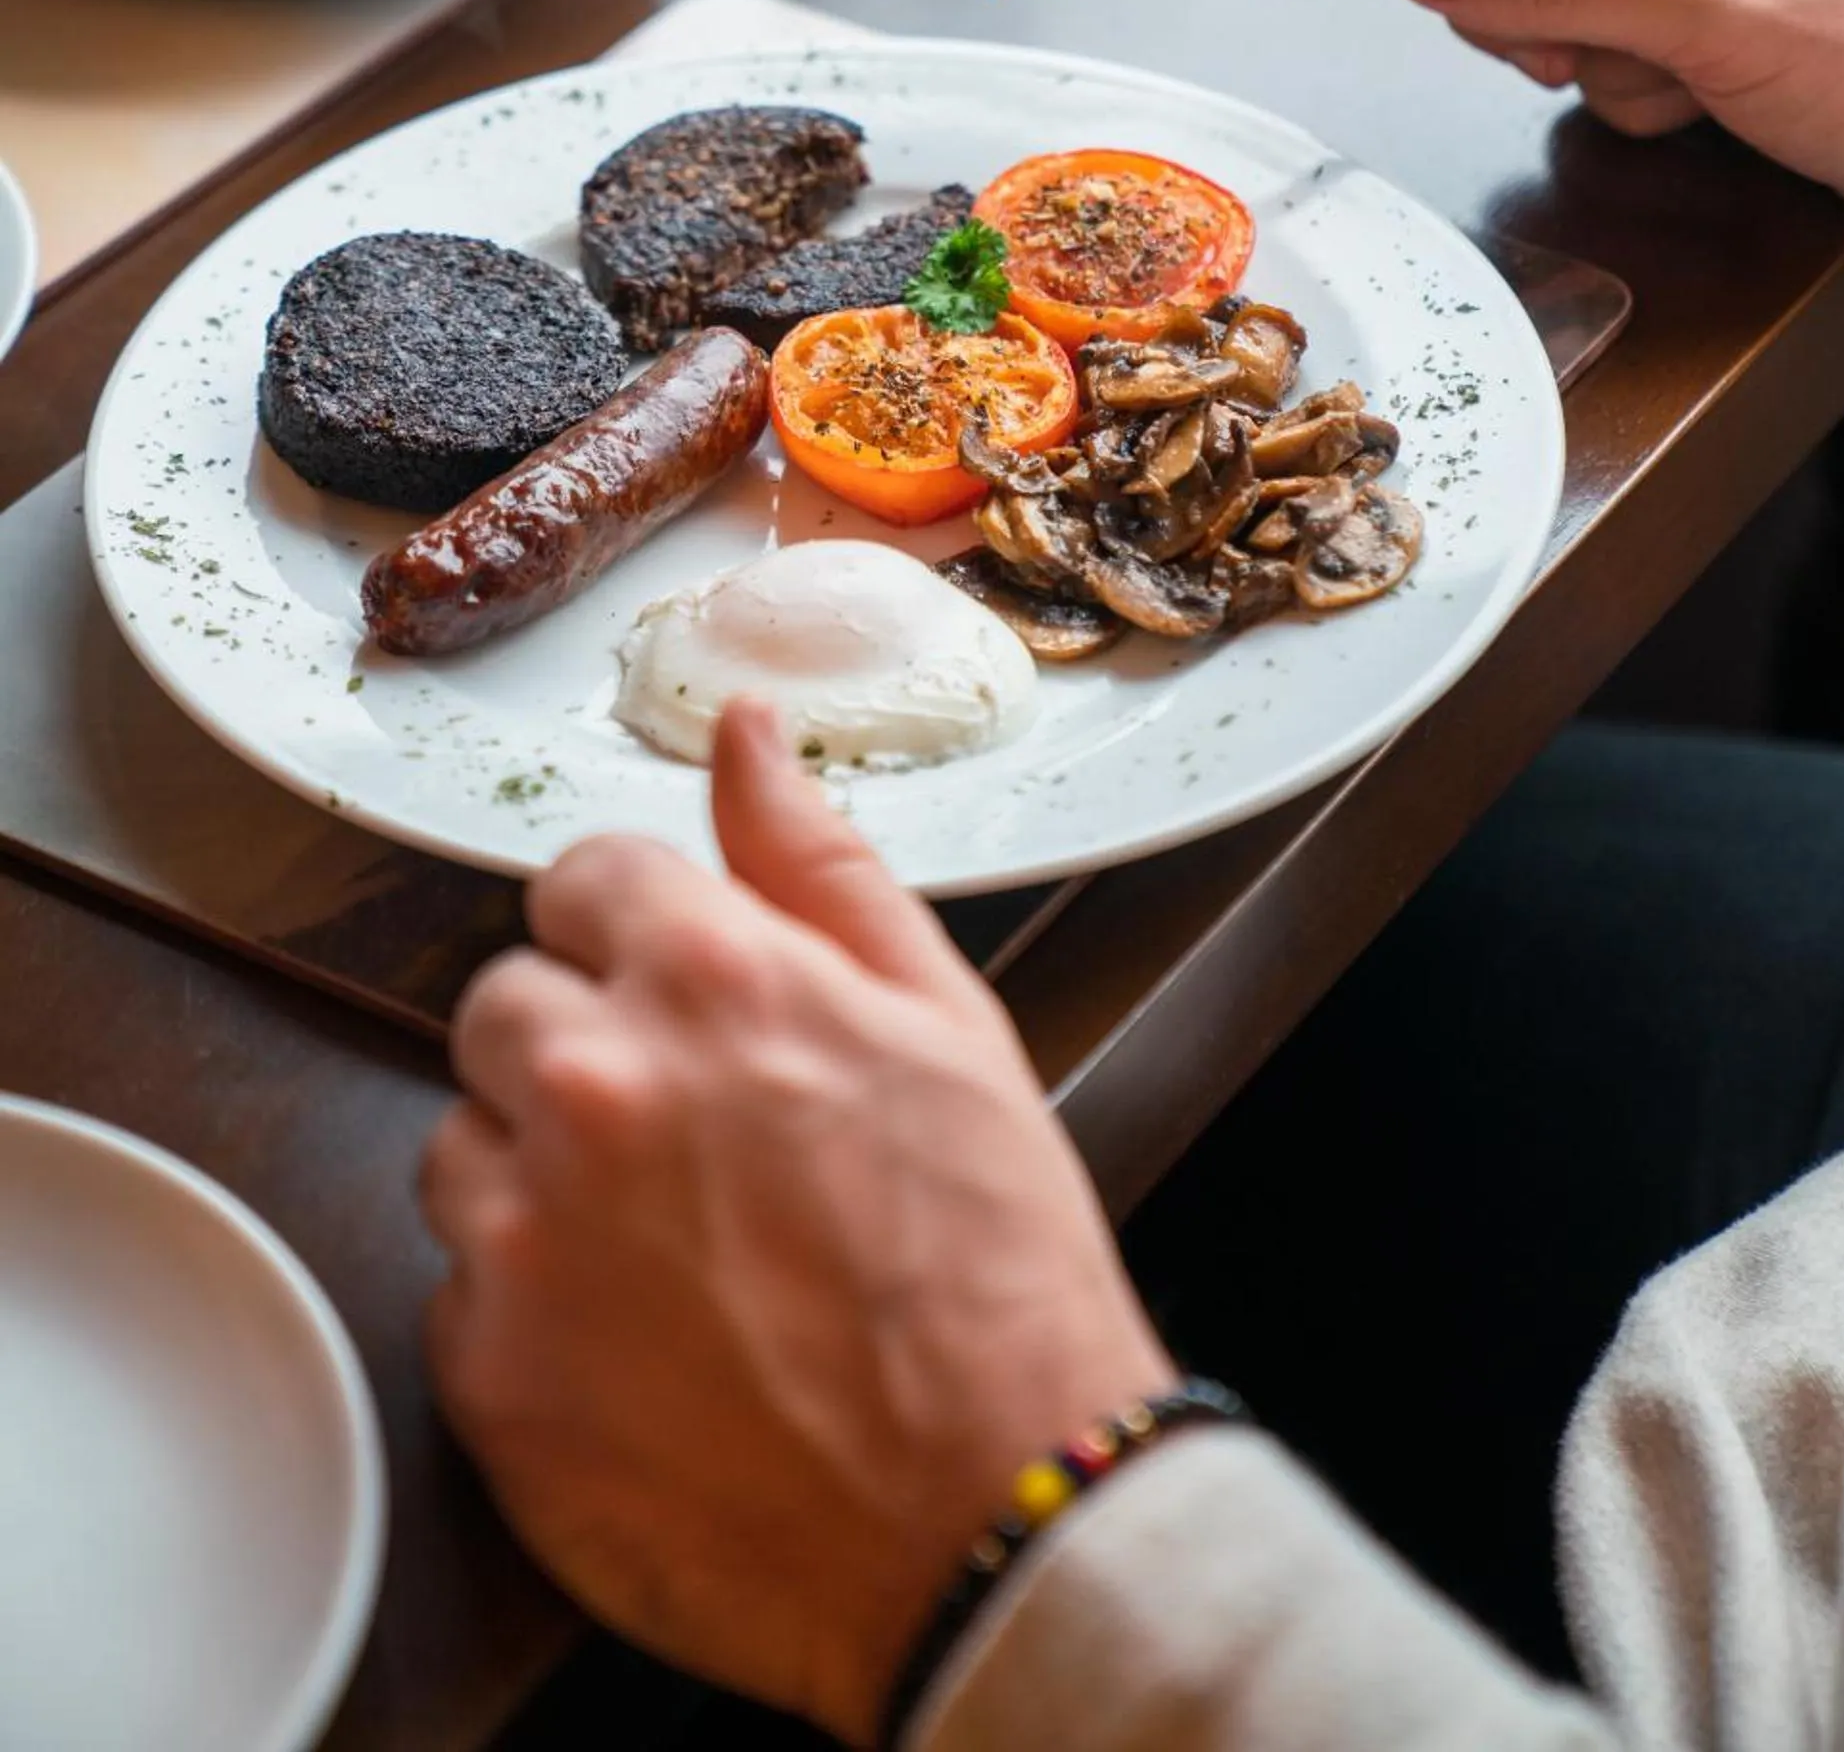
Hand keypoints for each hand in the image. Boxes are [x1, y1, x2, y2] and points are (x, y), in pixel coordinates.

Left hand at [420, 701, 1173, 1744]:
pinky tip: (643, 1342)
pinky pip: (459, 1292)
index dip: (642, 940)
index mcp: (703, 971)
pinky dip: (531, 1309)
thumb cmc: (987, 1266)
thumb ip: (814, 858)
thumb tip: (745, 730)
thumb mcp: (940, 1018)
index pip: (581, 879)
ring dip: (539, 1175)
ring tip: (674, 1250)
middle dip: (582, 1047)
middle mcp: (589, 1080)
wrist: (987, 1510)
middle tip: (693, 1137)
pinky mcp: (486, 1369)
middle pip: (503, 1003)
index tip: (687, 1000)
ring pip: (462, 1144)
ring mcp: (523, 1231)